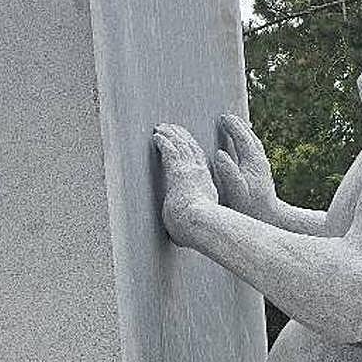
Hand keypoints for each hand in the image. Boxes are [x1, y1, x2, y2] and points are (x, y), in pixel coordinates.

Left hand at [153, 123, 217, 247]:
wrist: (200, 225)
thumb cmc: (196, 231)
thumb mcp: (194, 224)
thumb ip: (187, 224)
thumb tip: (181, 235)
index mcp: (206, 186)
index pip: (200, 164)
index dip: (194, 152)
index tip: (190, 145)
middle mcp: (200, 174)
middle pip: (192, 149)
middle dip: (183, 137)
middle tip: (174, 129)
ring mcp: (190, 171)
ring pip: (181, 146)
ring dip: (171, 134)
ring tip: (161, 127)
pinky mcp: (178, 170)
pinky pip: (170, 150)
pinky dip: (163, 141)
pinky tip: (155, 136)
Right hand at [213, 113, 277, 220]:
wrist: (270, 218)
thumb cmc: (250, 207)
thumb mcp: (236, 191)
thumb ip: (228, 172)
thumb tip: (219, 153)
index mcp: (253, 161)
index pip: (242, 138)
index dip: (232, 127)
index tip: (222, 118)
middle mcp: (260, 161)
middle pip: (250, 137)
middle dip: (238, 126)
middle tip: (226, 118)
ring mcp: (262, 167)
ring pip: (254, 144)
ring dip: (244, 134)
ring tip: (235, 127)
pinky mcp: (262, 174)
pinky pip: (253, 153)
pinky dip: (247, 145)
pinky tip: (242, 149)